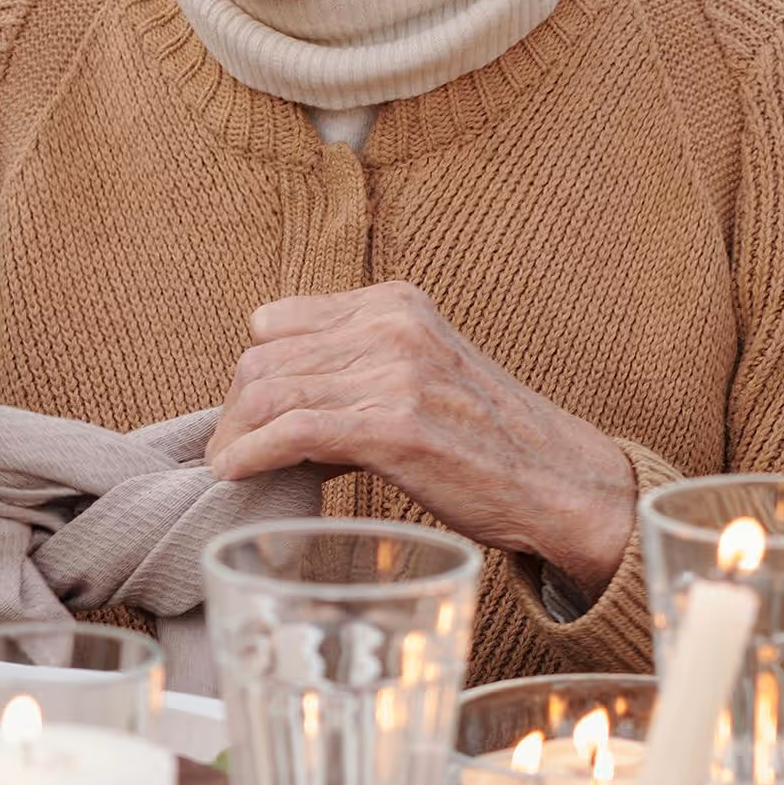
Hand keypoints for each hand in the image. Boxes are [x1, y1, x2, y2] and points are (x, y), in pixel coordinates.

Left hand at [209, 282, 632, 585]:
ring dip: (232, 436)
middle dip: (233, 409)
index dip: (253, 372)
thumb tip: (281, 404)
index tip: (245, 414)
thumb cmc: (487, 440)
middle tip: (226, 449)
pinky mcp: (395, 427)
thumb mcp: (424, 372)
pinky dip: (251, 454)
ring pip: (270, 393)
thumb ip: (359, 368)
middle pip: (264, 358)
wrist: (557, 481)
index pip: (278, 323)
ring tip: (226, 465)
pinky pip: (293, 431)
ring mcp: (395, 374)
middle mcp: (393, 326)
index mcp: (395, 303)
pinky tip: (236, 473)